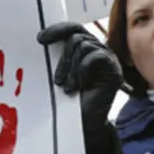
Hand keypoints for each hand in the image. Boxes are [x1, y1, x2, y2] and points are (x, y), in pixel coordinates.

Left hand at [37, 23, 122, 153]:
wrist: (82, 124)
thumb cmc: (68, 101)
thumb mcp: (60, 73)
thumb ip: (59, 55)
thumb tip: (42, 37)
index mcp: (86, 48)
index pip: (73, 29)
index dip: (57, 30)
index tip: (40, 39)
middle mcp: (99, 51)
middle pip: (77, 36)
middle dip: (63, 59)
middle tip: (57, 81)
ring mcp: (108, 60)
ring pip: (83, 45)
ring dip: (71, 68)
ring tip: (68, 87)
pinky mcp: (114, 71)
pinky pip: (94, 57)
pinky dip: (82, 72)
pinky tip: (79, 87)